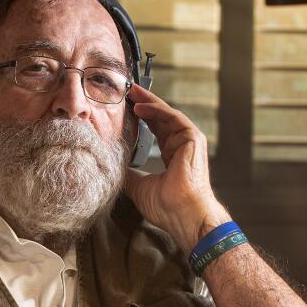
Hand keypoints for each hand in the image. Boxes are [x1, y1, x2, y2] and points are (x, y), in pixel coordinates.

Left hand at [124, 83, 230, 250]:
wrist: (183, 214)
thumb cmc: (167, 207)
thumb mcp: (140, 186)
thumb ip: (130, 175)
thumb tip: (114, 169)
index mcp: (173, 156)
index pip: (157, 130)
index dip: (144, 118)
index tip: (128, 108)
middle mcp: (182, 146)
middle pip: (162, 118)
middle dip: (145, 104)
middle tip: (129, 91)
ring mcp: (189, 141)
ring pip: (167, 115)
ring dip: (149, 103)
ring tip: (132, 93)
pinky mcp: (192, 139)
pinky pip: (173, 118)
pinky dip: (157, 110)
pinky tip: (140, 107)